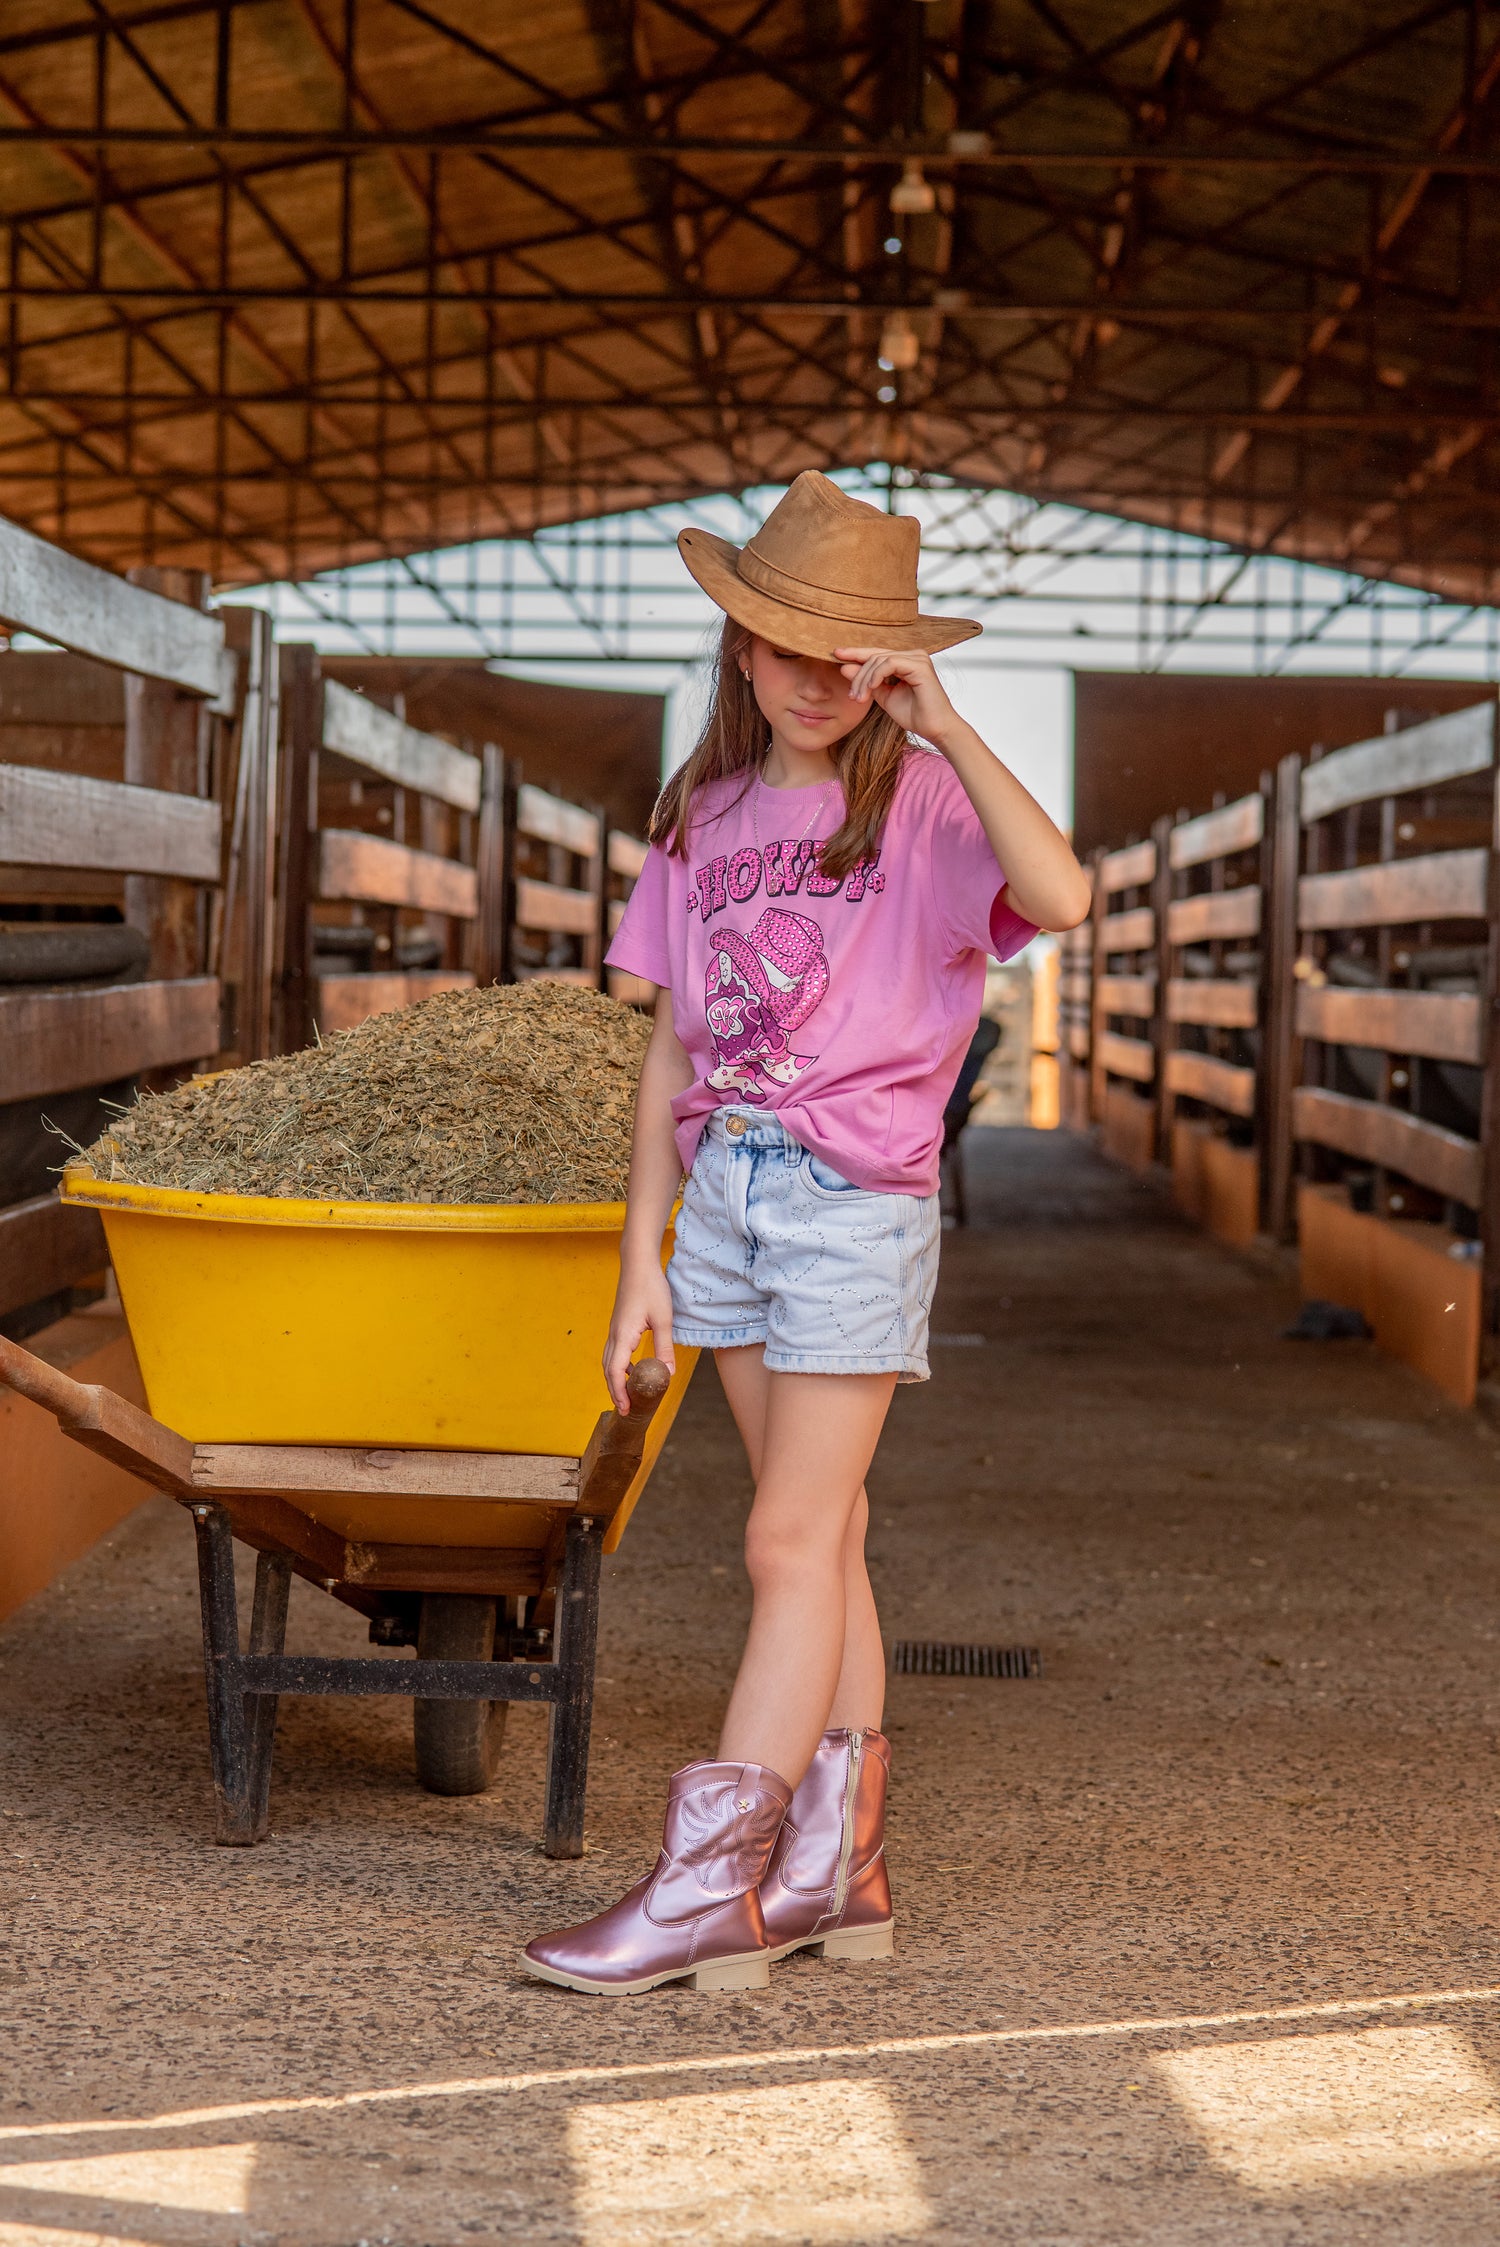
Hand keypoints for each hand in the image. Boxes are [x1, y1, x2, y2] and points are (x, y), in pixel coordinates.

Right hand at [603, 1261, 675, 1413]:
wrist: (638, 1264)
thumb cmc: (651, 1288)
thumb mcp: (663, 1319)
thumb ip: (664, 1347)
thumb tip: (668, 1373)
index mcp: (623, 1335)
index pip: (616, 1371)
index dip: (619, 1392)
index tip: (625, 1408)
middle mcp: (614, 1335)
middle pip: (608, 1370)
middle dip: (615, 1391)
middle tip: (625, 1409)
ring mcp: (614, 1330)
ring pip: (609, 1361)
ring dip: (616, 1379)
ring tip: (629, 1395)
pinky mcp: (619, 1325)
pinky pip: (615, 1352)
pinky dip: (620, 1366)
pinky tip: (634, 1369)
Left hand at [833, 646, 958, 744]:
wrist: (935, 728)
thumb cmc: (914, 715)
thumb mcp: (884, 696)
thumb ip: (867, 682)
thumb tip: (844, 667)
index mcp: (906, 660)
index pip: (876, 653)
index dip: (855, 653)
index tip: (835, 654)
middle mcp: (913, 655)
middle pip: (875, 656)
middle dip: (858, 674)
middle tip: (851, 695)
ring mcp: (918, 658)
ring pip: (879, 659)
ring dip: (865, 679)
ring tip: (859, 698)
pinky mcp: (919, 665)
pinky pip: (890, 664)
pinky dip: (876, 676)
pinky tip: (870, 689)